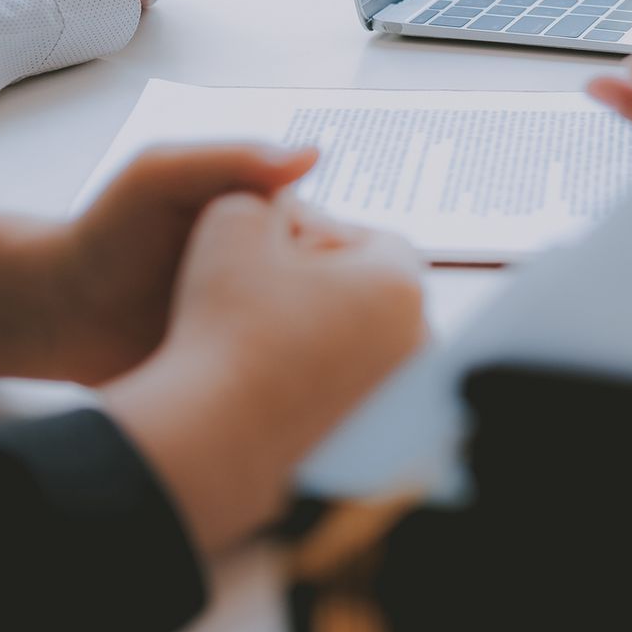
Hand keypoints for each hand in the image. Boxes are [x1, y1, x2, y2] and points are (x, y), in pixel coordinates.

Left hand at [0, 145, 315, 385]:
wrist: (59, 317)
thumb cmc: (106, 234)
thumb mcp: (160, 177)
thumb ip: (228, 159)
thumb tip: (314, 155)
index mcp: (271, 223)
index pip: (340, 240)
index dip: (337, 262)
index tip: (315, 283)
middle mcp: (280, 274)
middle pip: (342, 296)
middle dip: (338, 316)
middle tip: (304, 338)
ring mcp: (268, 325)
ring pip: (325, 343)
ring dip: (322, 357)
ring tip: (294, 371)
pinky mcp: (250, 369)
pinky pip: (291, 380)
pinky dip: (295, 387)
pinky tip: (285, 399)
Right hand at [103, 194, 425, 555]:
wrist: (214, 437)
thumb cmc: (225, 329)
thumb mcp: (232, 223)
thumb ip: (263, 193)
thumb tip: (280, 197)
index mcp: (399, 282)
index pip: (370, 239)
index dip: (316, 236)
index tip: (274, 251)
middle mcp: (417, 340)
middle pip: (373, 289)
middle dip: (325, 281)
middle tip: (267, 289)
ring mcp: (401, 394)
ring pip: (364, 339)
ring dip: (323, 328)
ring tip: (265, 332)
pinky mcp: (378, 436)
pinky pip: (353, 387)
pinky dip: (320, 376)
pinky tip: (272, 375)